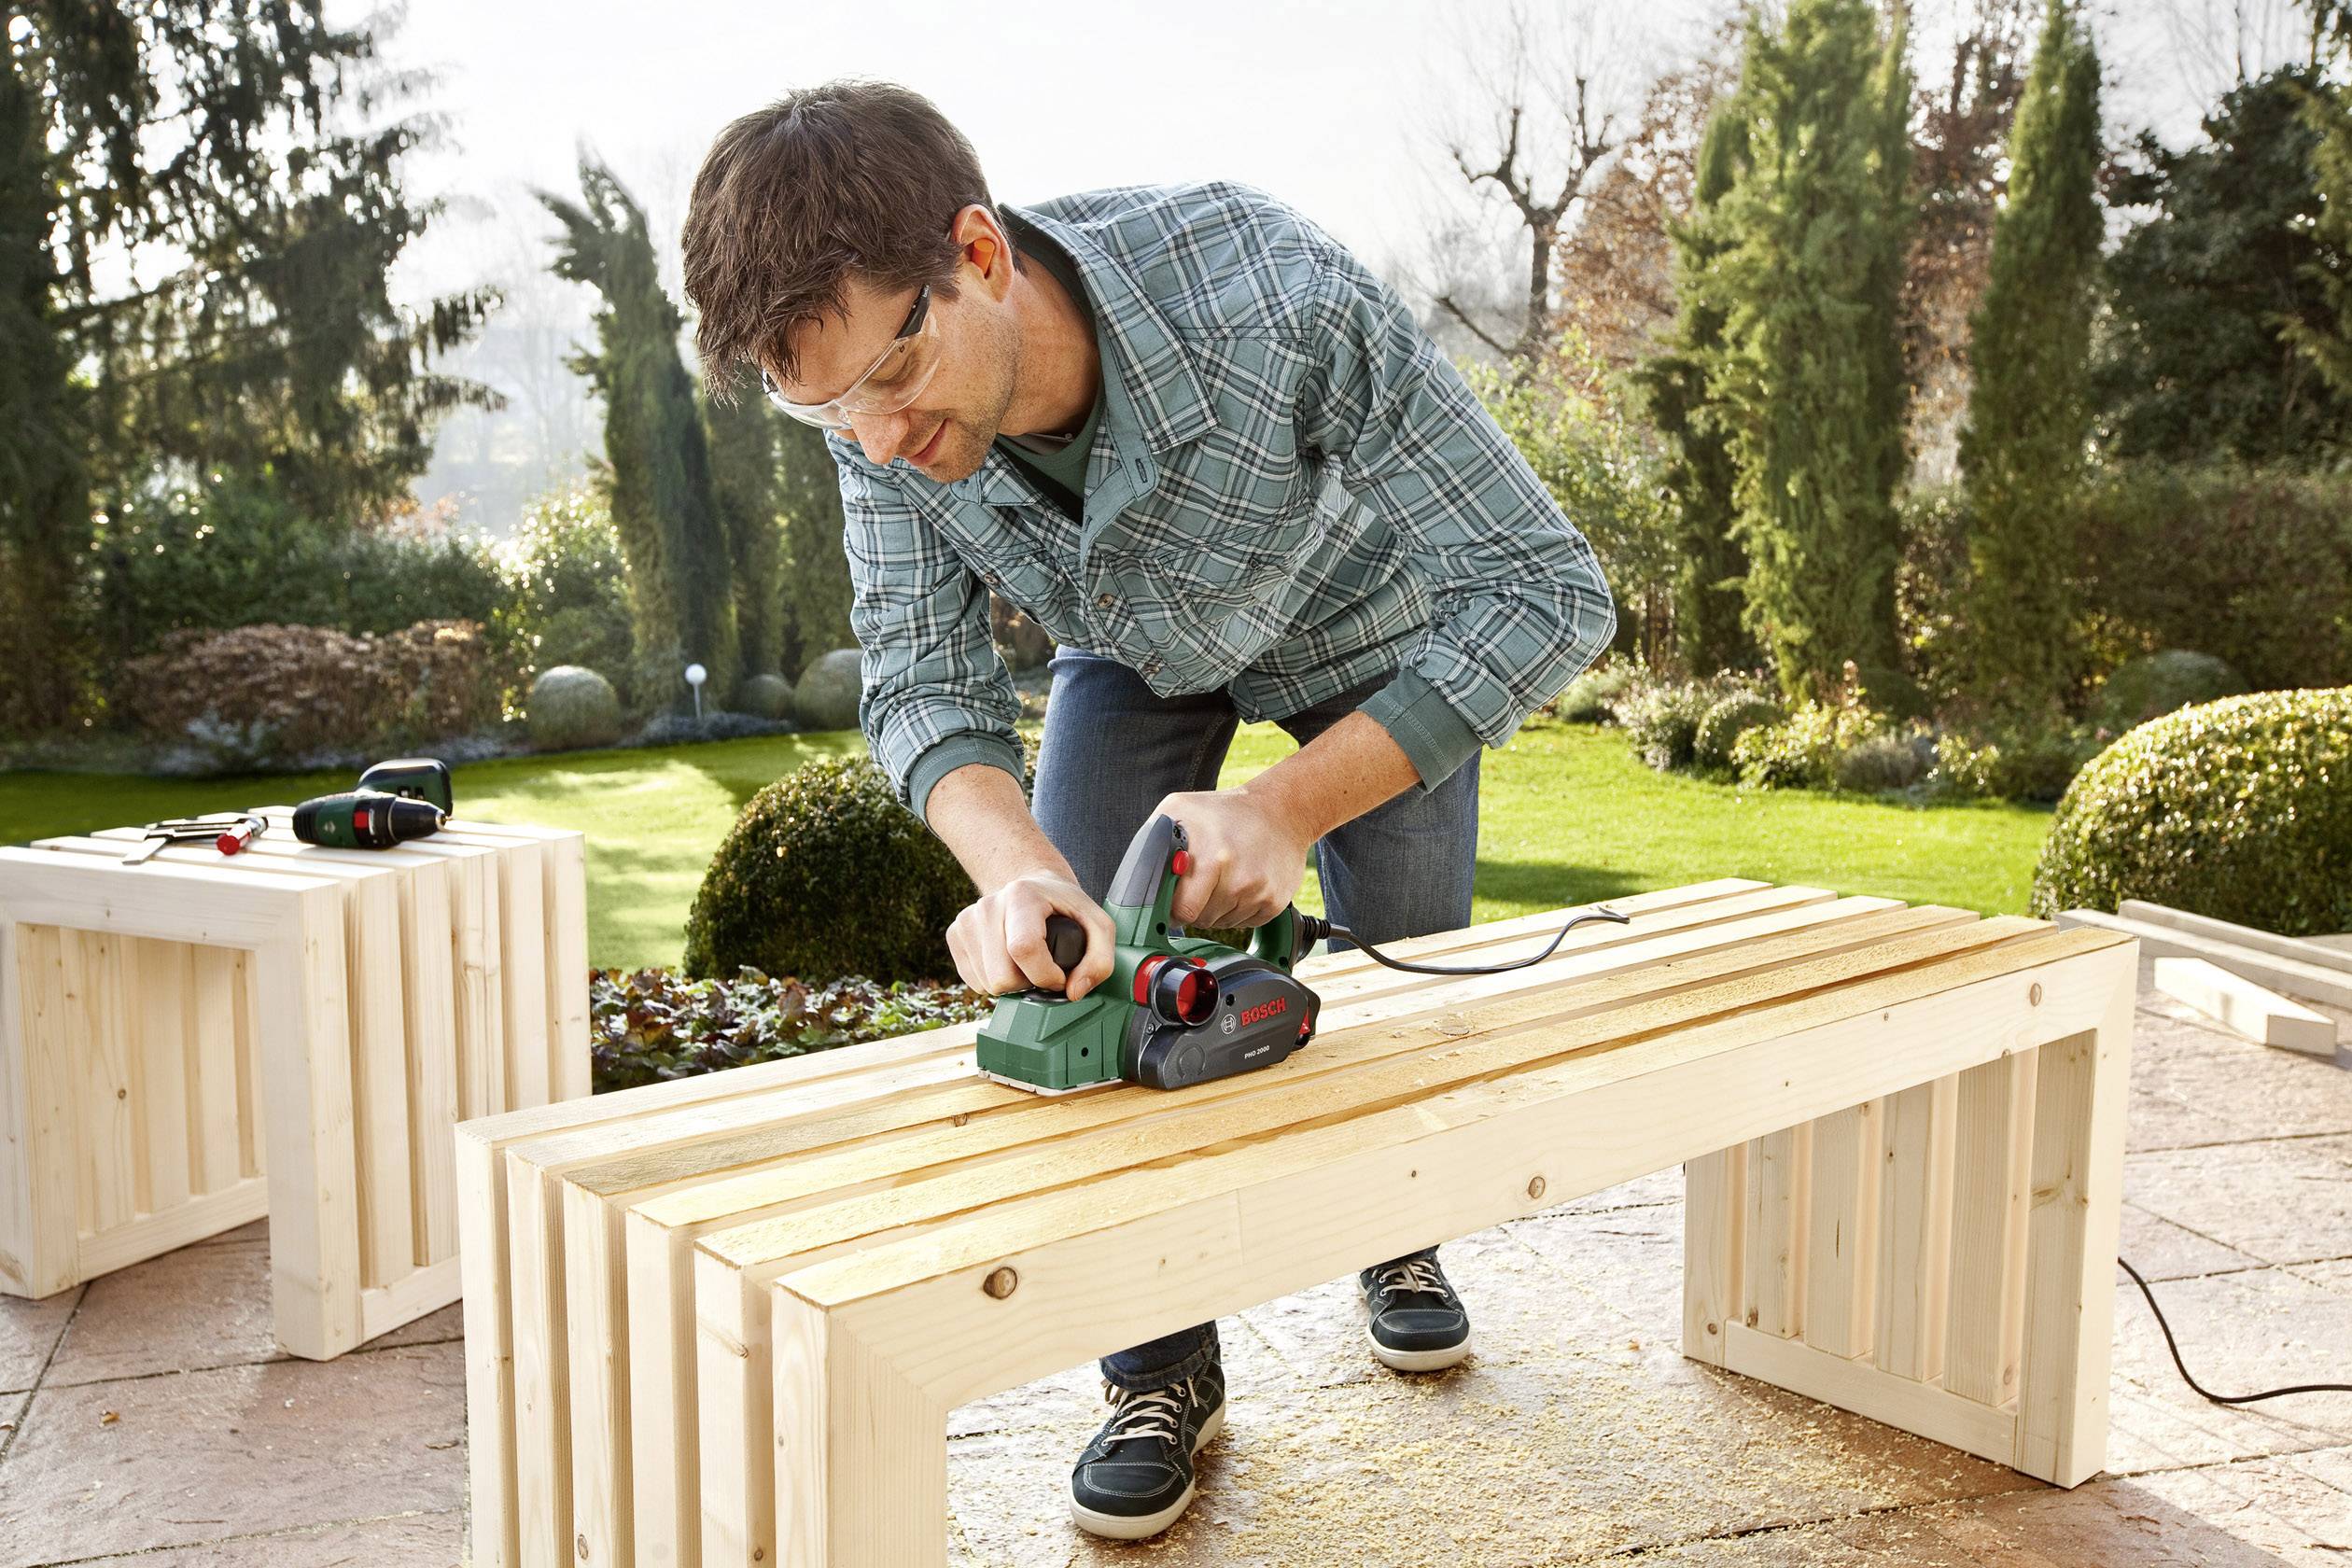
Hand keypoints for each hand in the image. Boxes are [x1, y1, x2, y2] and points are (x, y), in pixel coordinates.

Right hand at [947, 869, 1117, 999]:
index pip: (1024, 949)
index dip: (1045, 975)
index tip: (1059, 975)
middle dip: (1028, 983)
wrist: (1030, 886)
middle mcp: (988, 905)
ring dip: (1012, 984)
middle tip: (1042, 966)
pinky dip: (994, 981)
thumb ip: (1100, 961)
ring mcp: (967, 920)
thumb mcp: (1097, 925)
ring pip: (987, 984)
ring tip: (1025, 962)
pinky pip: (973, 983)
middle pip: (1002, 976)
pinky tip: (1007, 962)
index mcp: (1022, 896)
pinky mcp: (955, 934)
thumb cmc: (1064, 906)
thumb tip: (1074, 992)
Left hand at [1149, 788, 1315, 929]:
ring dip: (1215, 909)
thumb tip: (1136, 879)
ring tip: (1222, 878)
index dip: (1172, 907)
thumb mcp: (1180, 808)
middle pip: (1200, 919)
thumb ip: (1152, 841)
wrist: (1282, 811)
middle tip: (1199, 883)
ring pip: (1220, 923)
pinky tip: (1241, 884)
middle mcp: (1236, 877)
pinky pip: (1243, 923)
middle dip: (1193, 907)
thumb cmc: (1224, 811)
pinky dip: (1238, 910)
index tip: (1171, 900)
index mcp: (1210, 856)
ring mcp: (1258, 892)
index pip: (1181, 910)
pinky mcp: (1274, 903)